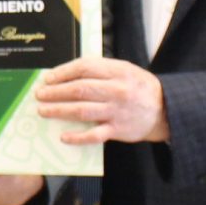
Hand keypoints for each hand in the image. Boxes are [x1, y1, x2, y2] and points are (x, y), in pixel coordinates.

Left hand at [34, 57, 167, 143]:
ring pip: (82, 110)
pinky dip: (77, 137)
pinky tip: (63, 136)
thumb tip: (67, 74)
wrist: (165, 110)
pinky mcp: (118, 130)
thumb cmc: (139, 88)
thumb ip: (100, 70)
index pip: (84, 68)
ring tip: (43, 110)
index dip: (62, 72)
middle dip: (55, 92)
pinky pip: (94, 135)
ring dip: (59, 110)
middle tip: (40, 94)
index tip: (48, 78)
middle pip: (79, 89)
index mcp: (117, 71)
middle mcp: (116, 90)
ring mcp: (117, 111)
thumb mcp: (125, 70)